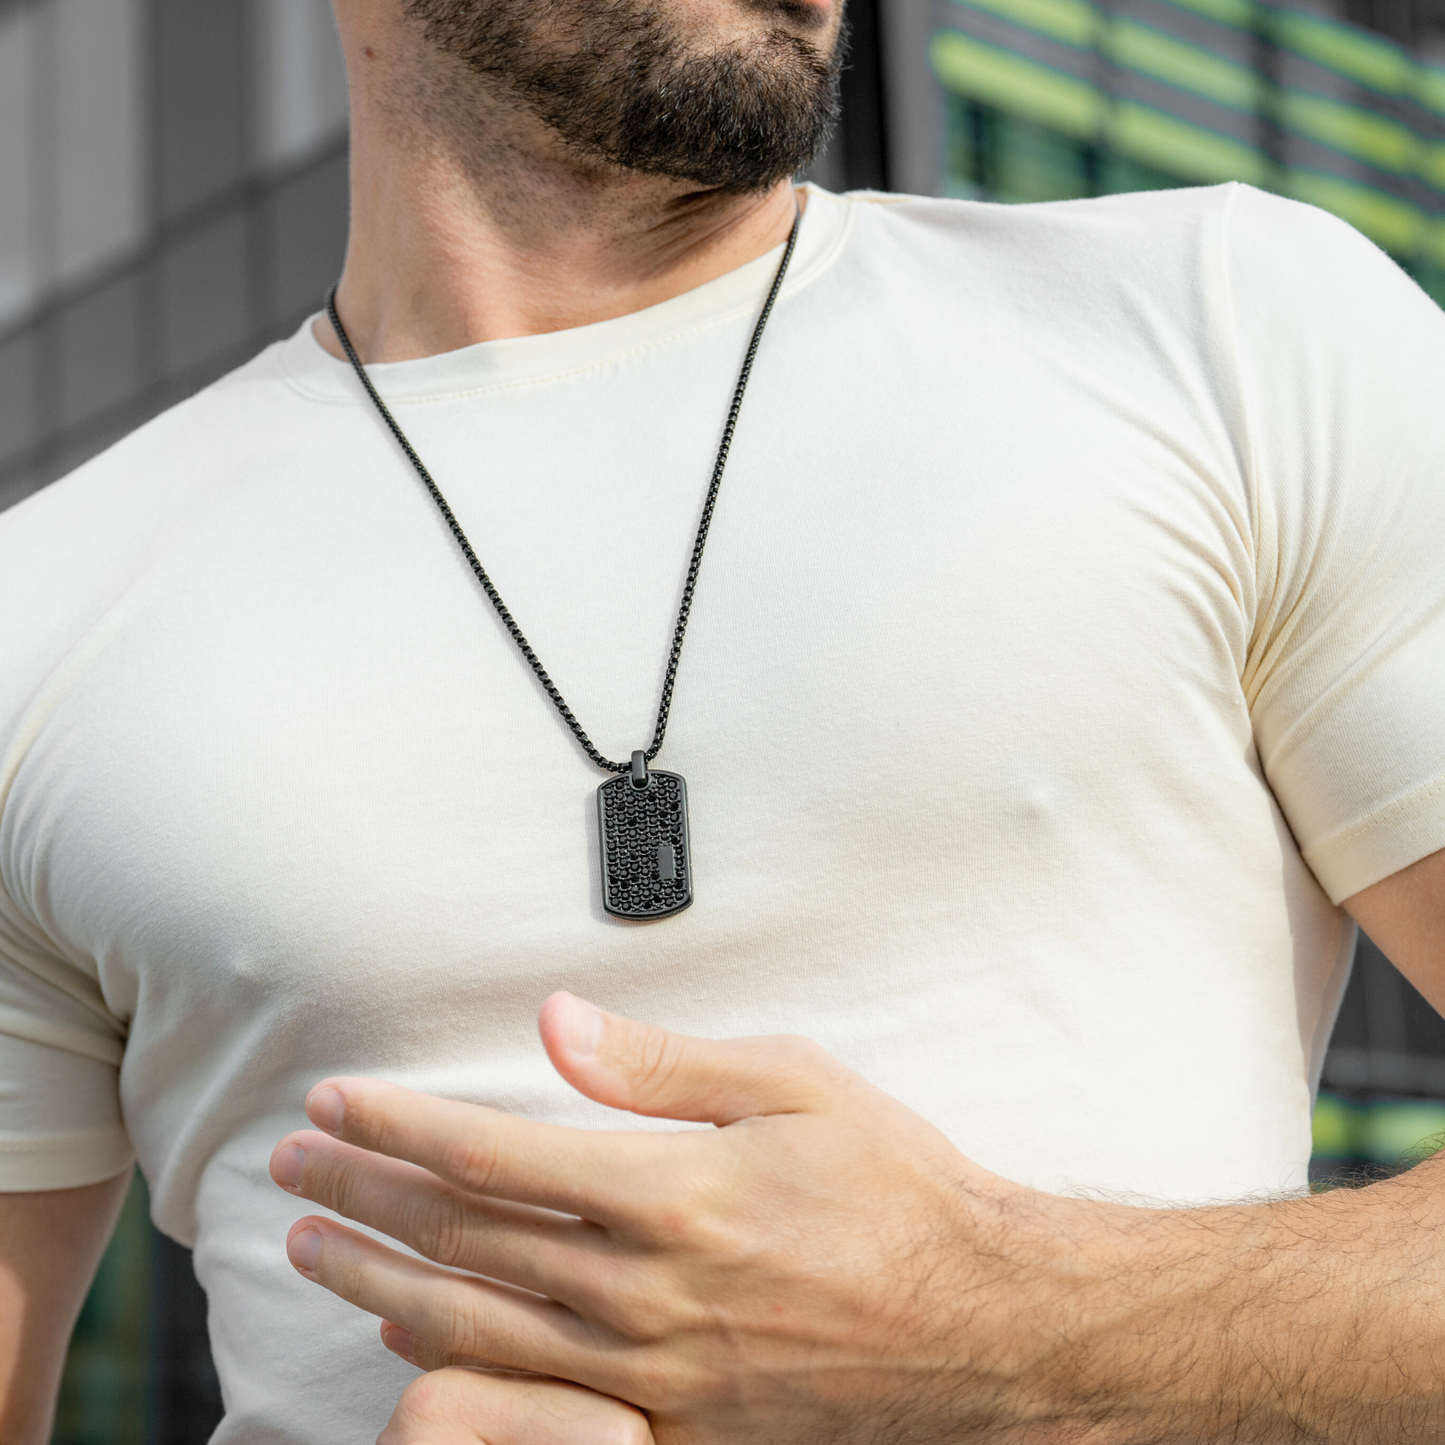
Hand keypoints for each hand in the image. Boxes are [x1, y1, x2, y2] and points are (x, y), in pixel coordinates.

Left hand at [269, 994, 1090, 1442]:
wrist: (983, 1322)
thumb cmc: (895, 1189)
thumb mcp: (795, 1086)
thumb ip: (664, 1062)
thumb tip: (556, 1024)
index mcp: (672, 1194)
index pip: (494, 1155)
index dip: (401, 1124)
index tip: (337, 1100)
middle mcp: (645, 1289)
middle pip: (463, 1238)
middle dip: (364, 1193)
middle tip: (293, 1164)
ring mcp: (652, 1371)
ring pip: (476, 1326)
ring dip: (378, 1280)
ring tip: (313, 1247)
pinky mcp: (674, 1428)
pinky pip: (533, 1402)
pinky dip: (455, 1367)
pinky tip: (407, 1338)